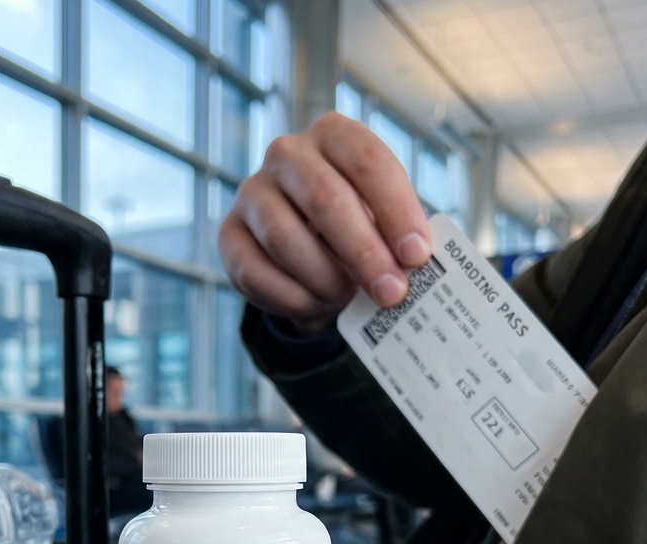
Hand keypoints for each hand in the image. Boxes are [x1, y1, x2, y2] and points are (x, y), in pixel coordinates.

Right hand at [218, 112, 430, 334]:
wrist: (303, 246)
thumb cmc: (354, 226)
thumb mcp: (382, 219)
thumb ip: (396, 234)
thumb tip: (413, 265)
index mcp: (333, 135)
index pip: (368, 162)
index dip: (396, 211)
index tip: (417, 256)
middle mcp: (286, 154)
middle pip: (325, 199)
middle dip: (364, 253)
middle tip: (391, 292)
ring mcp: (252, 193)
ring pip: (285, 238)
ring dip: (324, 279)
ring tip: (348, 299)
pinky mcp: (230, 235)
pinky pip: (256, 272)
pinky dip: (292, 297)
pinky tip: (316, 305)